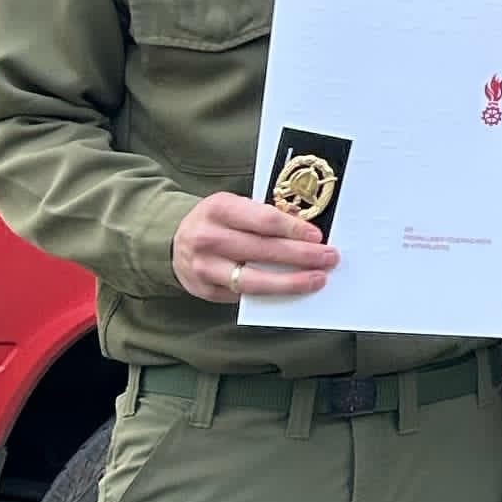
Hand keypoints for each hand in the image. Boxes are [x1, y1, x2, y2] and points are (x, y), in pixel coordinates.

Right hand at [172, 192, 335, 303]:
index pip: (263, 220)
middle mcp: (208, 237)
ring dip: (291, 282)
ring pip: (254, 280)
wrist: (173, 241)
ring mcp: (205, 267)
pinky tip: (292, 291)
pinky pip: (245, 295)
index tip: (318, 236)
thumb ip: (262, 216)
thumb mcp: (233, 206)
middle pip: (263, 250)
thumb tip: (305, 229)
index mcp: (218, 208)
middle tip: (329, 257)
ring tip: (317, 279)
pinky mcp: (206, 290)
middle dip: (301, 255)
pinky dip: (272, 294)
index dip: (294, 229)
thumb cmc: (216, 221)